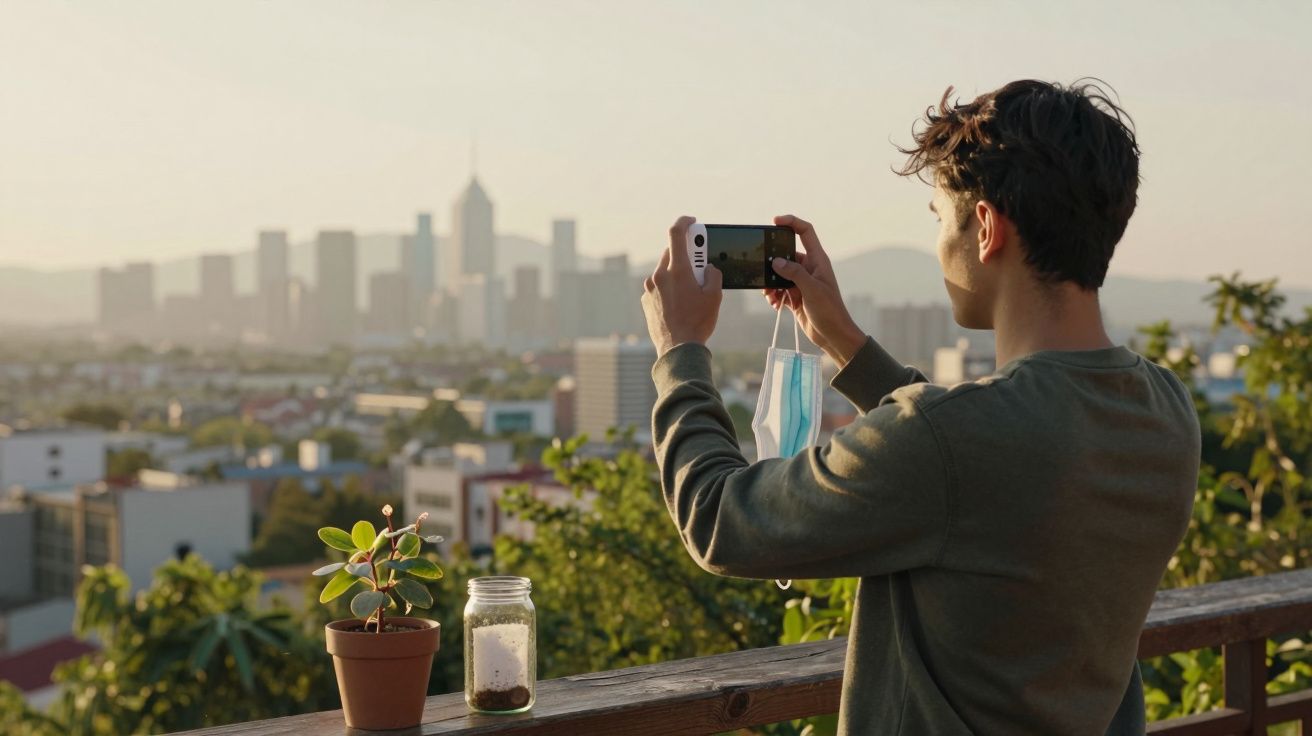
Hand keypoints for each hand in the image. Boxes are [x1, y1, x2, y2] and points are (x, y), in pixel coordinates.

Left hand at [641, 216, 722, 356]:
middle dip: (687, 255)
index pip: (676, 233)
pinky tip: (680, 303)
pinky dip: (669, 288)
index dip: (685, 222)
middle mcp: (659, 275)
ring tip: (692, 291)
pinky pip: (659, 286)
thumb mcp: (715, 296)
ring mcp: (649, 288)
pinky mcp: (646, 300)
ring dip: (678, 274)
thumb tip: (709, 268)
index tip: (692, 222)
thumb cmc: (697, 322)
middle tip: (701, 263)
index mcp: (676, 270)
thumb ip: (714, 274)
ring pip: (665, 271)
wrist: (678, 349)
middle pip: (672, 253)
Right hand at [762, 215, 865, 365]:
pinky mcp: (796, 296)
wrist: (833, 335)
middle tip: (762, 270)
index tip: (774, 222)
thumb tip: (776, 261)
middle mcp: (809, 268)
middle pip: (786, 255)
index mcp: (818, 260)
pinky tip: (774, 304)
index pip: (805, 232)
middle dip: (772, 262)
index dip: (791, 223)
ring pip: (779, 274)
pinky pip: (779, 290)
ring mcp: (802, 283)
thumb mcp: (812, 290)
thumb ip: (794, 273)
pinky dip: (774, 295)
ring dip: (771, 283)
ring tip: (769, 294)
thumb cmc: (830, 311)